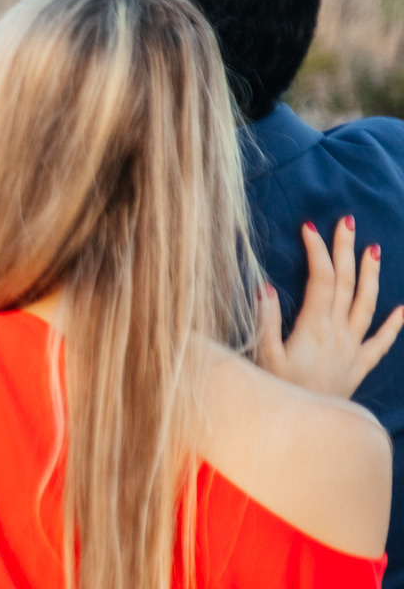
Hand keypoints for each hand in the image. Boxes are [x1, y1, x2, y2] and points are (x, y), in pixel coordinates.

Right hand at [257, 216, 403, 397]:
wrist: (306, 432)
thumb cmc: (278, 393)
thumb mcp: (263, 358)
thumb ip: (265, 321)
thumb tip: (265, 286)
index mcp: (314, 328)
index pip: (321, 280)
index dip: (317, 251)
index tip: (309, 227)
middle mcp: (338, 334)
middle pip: (346, 284)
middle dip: (346, 251)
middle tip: (347, 222)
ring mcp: (352, 350)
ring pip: (366, 305)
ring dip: (371, 276)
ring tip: (375, 250)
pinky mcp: (359, 366)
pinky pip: (381, 343)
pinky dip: (394, 324)